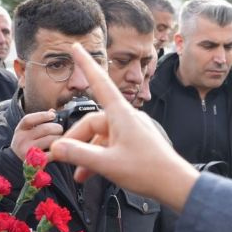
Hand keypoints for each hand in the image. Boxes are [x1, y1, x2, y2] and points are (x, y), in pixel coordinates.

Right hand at [11, 110, 62, 161]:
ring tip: (60, 139)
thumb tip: (52, 111)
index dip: (42, 115)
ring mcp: (28, 152)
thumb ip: (39, 121)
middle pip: (45, 129)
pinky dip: (58, 149)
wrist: (17, 164)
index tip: (53, 115)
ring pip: (51, 139)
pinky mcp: (37, 162)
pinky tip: (58, 149)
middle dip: (56, 128)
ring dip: (59, 138)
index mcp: (20, 130)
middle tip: (60, 130)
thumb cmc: (28, 143)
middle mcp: (21, 140)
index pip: (28, 119)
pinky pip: (53, 153)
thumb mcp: (28, 131)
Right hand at [50, 45, 199, 211]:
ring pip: (100, 136)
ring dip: (86, 154)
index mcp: (120, 114)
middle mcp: (126, 117)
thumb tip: (56, 148)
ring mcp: (132, 130)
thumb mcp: (107, 164)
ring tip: (78, 175)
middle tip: (61, 158)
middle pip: (92, 121)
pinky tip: (89, 174)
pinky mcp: (136, 143)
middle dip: (76, 141)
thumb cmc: (147, 170)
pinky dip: (98, 157)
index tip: (76, 47)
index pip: (98, 82)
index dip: (85, 64)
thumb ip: (79, 154)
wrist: (175, 184)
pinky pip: (111, 145)